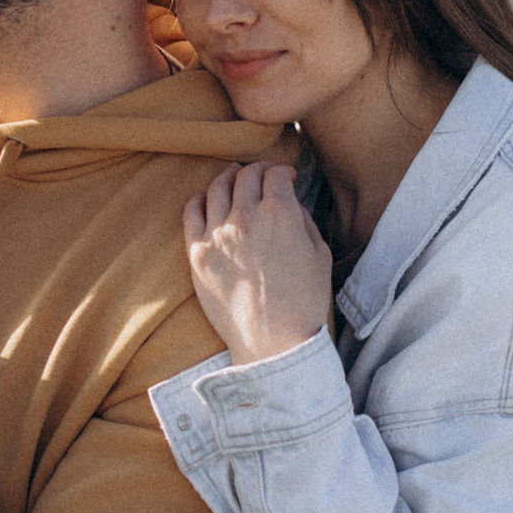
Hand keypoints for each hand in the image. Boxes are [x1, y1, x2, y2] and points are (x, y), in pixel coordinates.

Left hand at [183, 164, 332, 365]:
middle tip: (262, 176)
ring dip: (229, 178)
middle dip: (257, 171)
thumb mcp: (320, 254)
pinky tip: (207, 200)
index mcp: (280, 213)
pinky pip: (191, 210)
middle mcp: (246, 217)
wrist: (273, 341)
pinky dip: (200, 198)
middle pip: (246, 176)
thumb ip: (304, 219)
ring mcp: (217, 234)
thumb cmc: (303, 302)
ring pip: (217, 187)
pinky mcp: (196, 252)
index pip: (276, 174)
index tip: (286, 177)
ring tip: (234, 180)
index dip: (283, 171)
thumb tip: (290, 201)